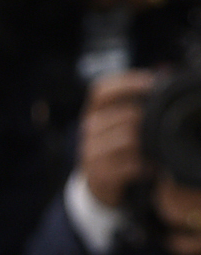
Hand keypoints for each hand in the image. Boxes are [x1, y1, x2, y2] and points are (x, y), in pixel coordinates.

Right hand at [80, 68, 155, 208]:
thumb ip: (139, 99)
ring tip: (158, 148)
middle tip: (164, 124)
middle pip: (124, 114)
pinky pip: (130, 164)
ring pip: (128, 139)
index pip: (102, 90)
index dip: (128, 83)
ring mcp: (90, 152)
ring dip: (149, 143)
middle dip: (148, 119)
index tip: (153, 84)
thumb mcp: (119, 123)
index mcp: (93, 112)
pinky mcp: (99, 174)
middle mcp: (88, 130)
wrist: (98, 183)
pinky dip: (146, 165)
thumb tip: (166, 71)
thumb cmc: (116, 148)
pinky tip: (151, 166)